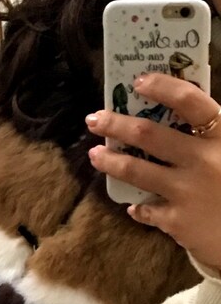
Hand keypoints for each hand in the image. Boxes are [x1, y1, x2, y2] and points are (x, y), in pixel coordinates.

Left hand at [86, 73, 220, 272]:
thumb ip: (210, 135)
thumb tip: (178, 113)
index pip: (191, 102)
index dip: (163, 87)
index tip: (138, 82)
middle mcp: (203, 160)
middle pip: (150, 135)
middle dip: (116, 124)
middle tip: (94, 119)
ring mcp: (187, 191)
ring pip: (137, 170)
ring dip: (111, 161)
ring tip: (95, 155)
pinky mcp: (177, 221)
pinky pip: (146, 210)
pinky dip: (138, 207)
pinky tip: (133, 206)